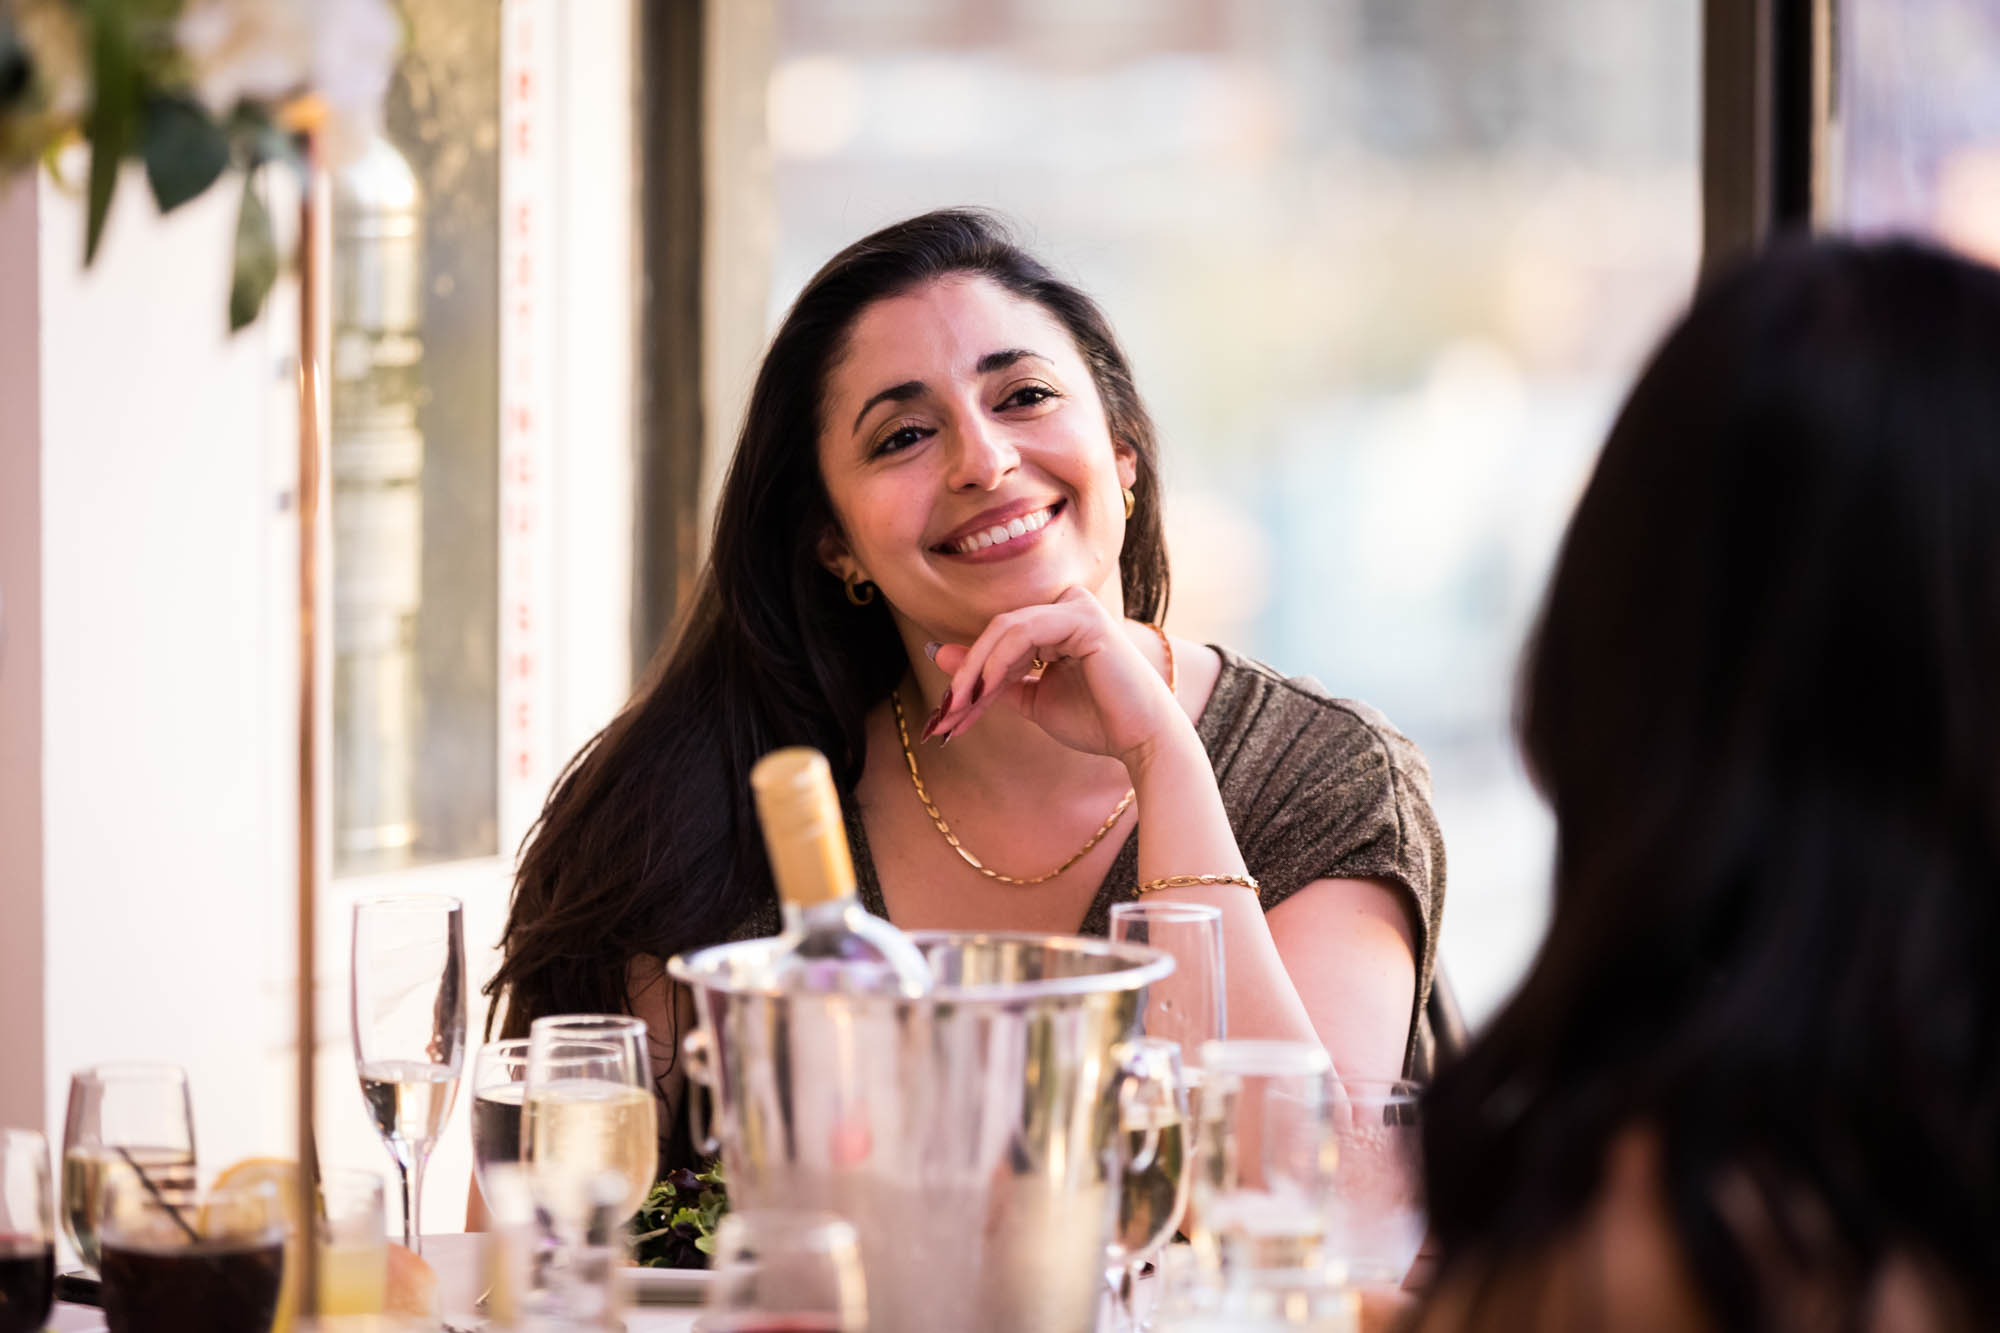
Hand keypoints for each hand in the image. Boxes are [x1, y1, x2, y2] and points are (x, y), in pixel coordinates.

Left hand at [925, 588, 1183, 766]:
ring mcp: (1076, 606)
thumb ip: (992, 677)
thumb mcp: (1031, 698)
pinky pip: (1024, 633)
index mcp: (1057, 621)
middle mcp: (1067, 604)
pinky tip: (984, 691)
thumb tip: (939, 653)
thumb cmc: (1094, 720)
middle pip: (996, 631)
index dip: (969, 676)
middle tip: (943, 714)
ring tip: (958, 708)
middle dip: (965, 675)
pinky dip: (997, 663)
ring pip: (1004, 629)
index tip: (946, 715)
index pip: (999, 639)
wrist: (1140, 740)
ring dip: (974, 671)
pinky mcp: (1083, 617)